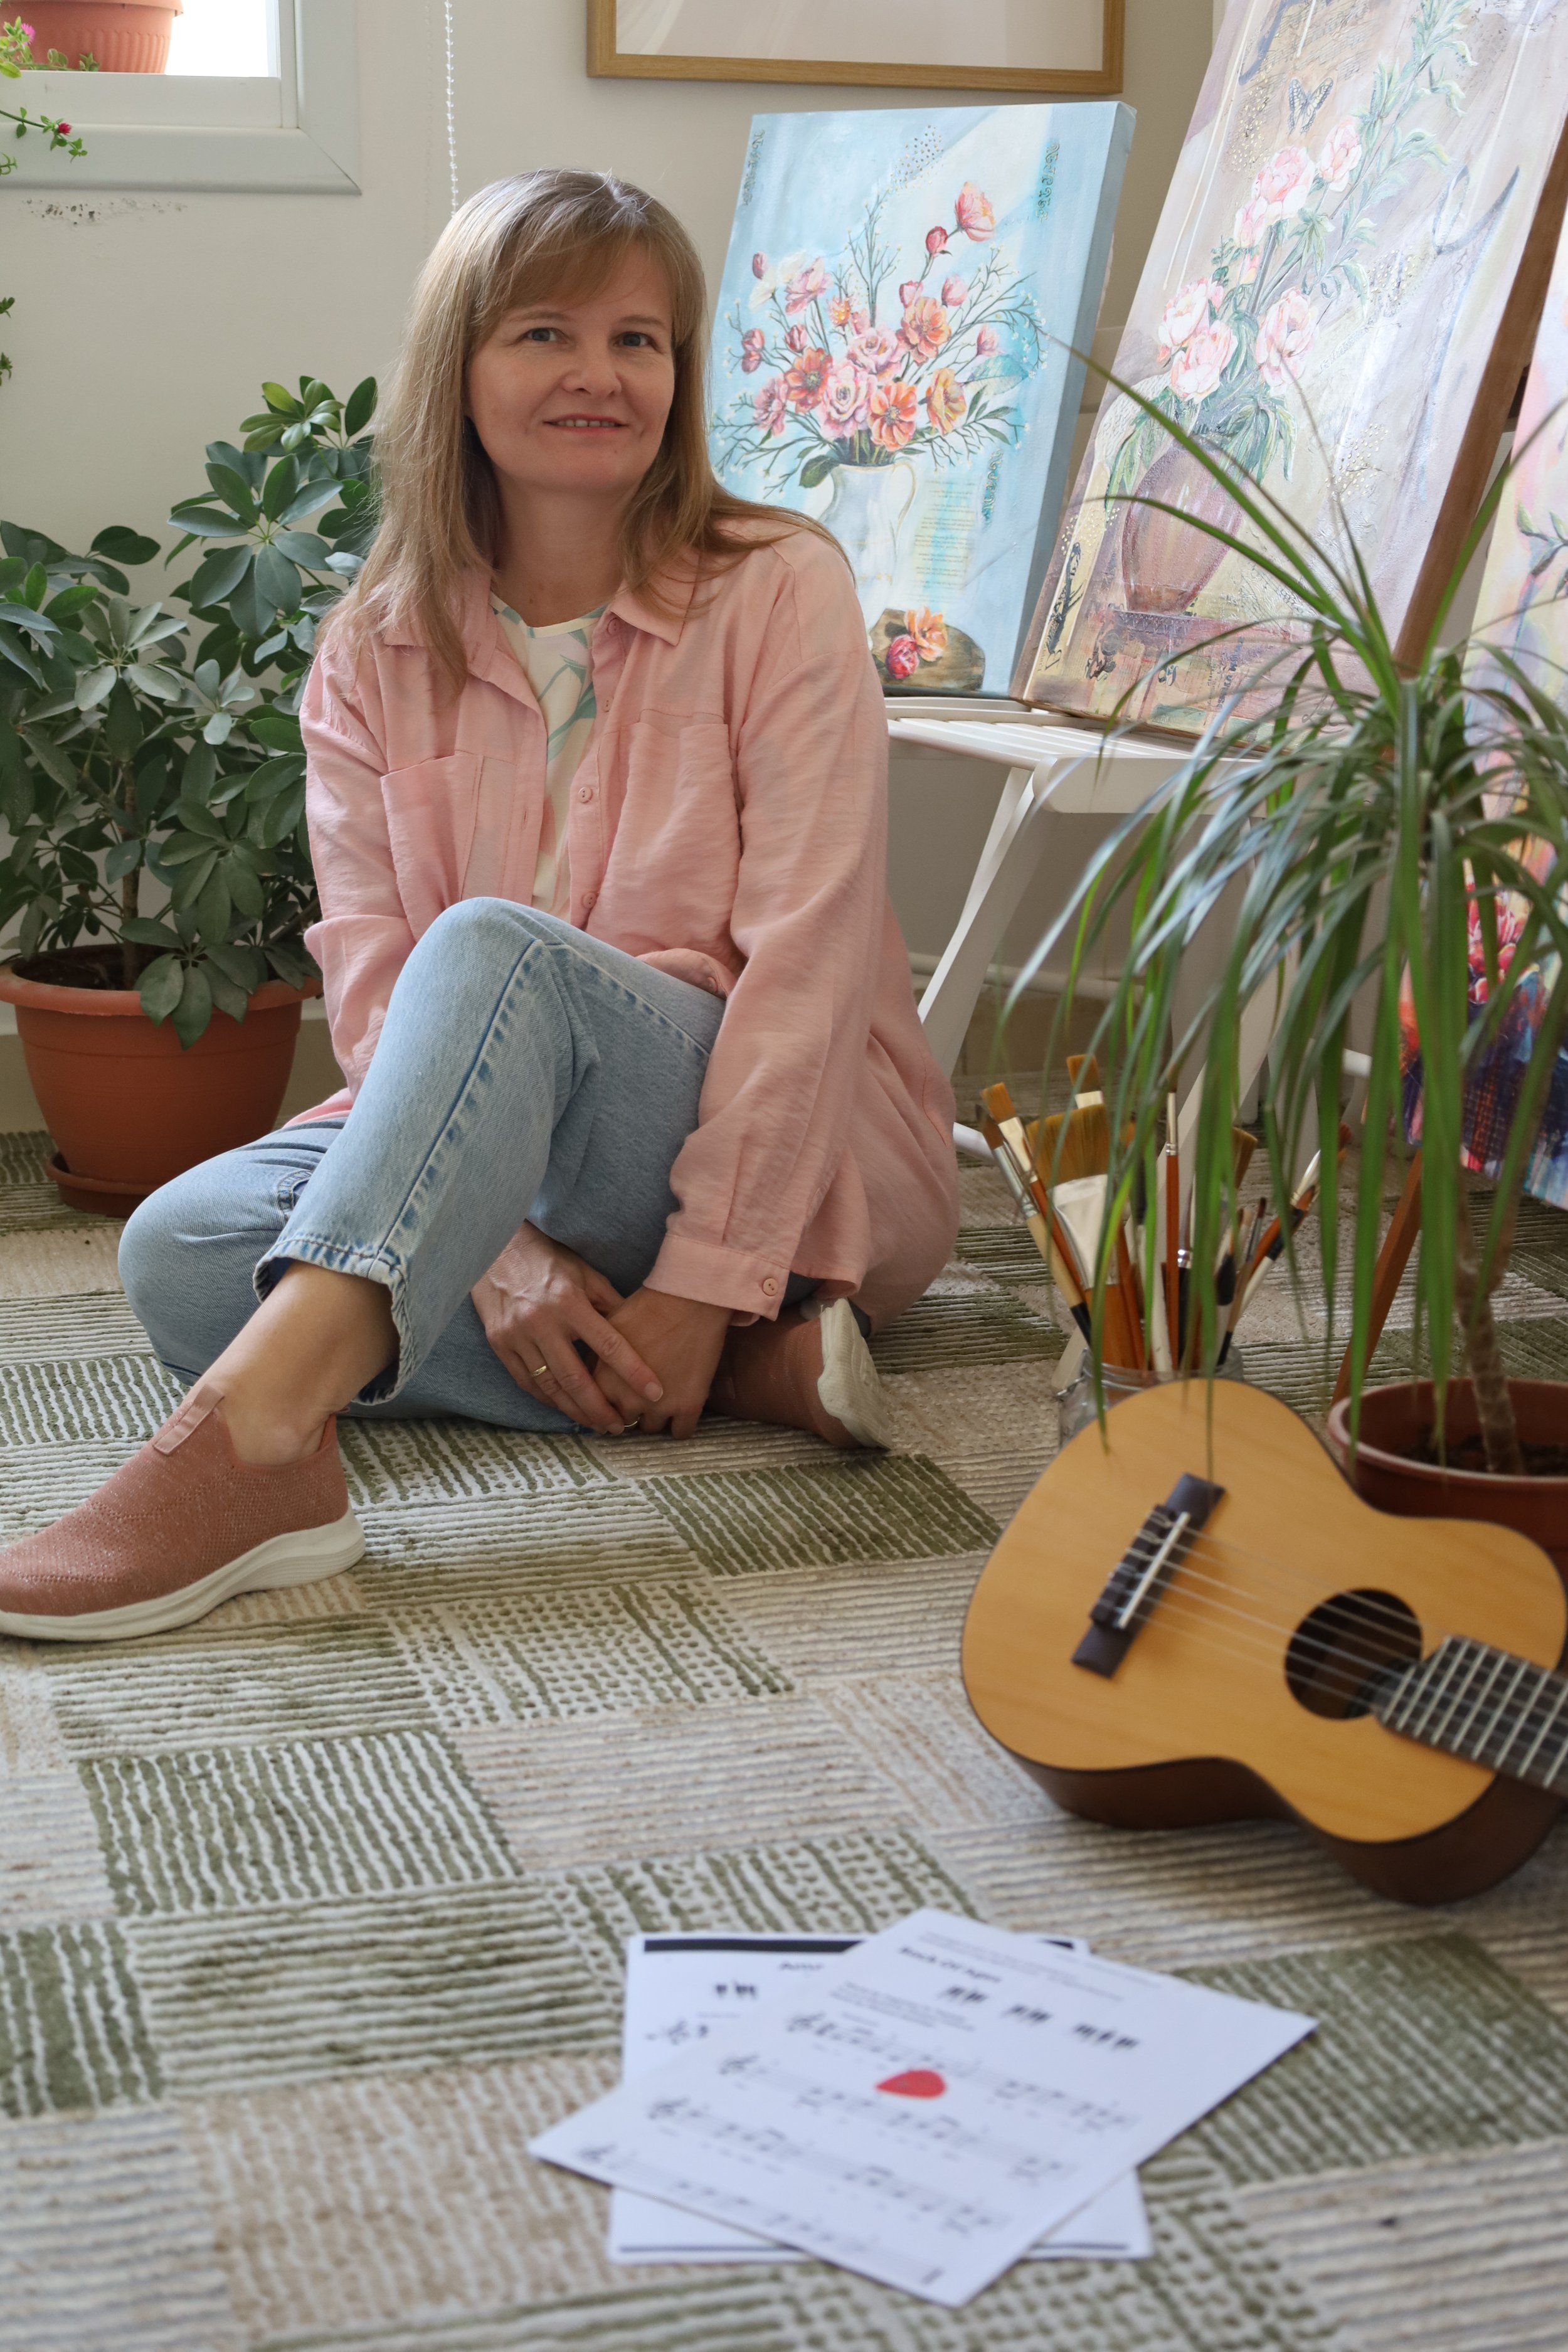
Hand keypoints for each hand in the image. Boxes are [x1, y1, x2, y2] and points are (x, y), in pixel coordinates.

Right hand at [471, 1225, 662, 1433]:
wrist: (495, 1248)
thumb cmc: (548, 1259)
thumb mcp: (585, 1274)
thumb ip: (610, 1304)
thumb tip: (639, 1332)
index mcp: (569, 1302)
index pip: (608, 1345)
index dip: (633, 1372)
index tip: (654, 1393)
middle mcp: (541, 1322)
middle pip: (575, 1378)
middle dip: (600, 1408)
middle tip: (620, 1426)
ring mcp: (516, 1336)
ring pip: (549, 1386)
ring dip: (575, 1411)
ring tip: (597, 1424)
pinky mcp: (498, 1344)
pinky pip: (526, 1381)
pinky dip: (548, 1399)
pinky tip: (565, 1408)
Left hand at [595, 1288, 732, 1439]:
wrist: (688, 1300)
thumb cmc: (647, 1306)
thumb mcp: (607, 1327)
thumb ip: (596, 1356)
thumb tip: (587, 1369)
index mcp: (603, 1380)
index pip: (597, 1409)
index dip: (606, 1406)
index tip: (615, 1403)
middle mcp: (626, 1399)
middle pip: (623, 1421)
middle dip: (630, 1411)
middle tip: (641, 1397)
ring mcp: (658, 1406)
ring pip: (651, 1428)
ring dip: (656, 1417)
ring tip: (664, 1398)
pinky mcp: (688, 1406)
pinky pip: (681, 1433)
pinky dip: (681, 1425)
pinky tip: (683, 1410)